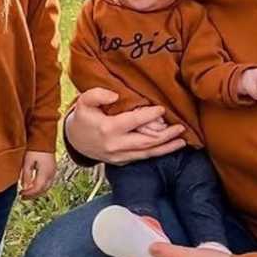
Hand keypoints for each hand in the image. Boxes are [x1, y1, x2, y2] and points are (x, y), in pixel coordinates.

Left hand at [19, 151, 56, 198]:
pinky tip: (33, 185)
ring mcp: (53, 172)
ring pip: (46, 187)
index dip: (29, 194)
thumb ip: (26, 175)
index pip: (37, 189)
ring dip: (37, 191)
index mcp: (45, 173)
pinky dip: (40, 186)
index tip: (20, 194)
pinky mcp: (53, 169)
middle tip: (22, 196)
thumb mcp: (27, 161)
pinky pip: (48, 182)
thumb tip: (25, 187)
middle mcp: (51, 174)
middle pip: (43, 190)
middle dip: (33, 195)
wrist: (44, 138)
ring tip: (27, 192)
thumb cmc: (34, 148)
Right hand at [66, 88, 186, 165]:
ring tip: (182, 141)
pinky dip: (157, 152)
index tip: (162, 109)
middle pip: (146, 142)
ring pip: (147, 154)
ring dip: (166, 148)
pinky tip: (168, 147)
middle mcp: (116, 146)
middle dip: (166, 136)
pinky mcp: (121, 162)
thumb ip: (97, 95)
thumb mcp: (83, 102)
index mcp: (108, 129)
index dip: (149, 115)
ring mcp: (119, 156)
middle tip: (181, 128)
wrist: (74, 140)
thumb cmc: (82, 117)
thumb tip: (115, 95)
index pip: (134, 122)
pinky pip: (142, 158)